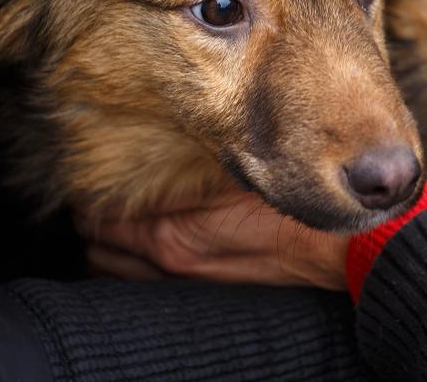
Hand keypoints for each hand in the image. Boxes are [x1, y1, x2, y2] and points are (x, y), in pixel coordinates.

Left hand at [73, 186, 349, 290]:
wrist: (341, 252)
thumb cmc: (294, 205)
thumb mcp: (237, 168)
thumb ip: (188, 159)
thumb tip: (154, 135)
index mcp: (168, 235)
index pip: (98, 219)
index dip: (86, 197)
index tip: (85, 175)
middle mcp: (167, 265)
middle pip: (98, 248)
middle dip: (92, 221)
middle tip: (94, 195)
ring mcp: (184, 284)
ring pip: (116, 273)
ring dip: (110, 247)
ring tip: (113, 221)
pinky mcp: (204, 292)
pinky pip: (144, 287)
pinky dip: (132, 268)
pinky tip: (141, 250)